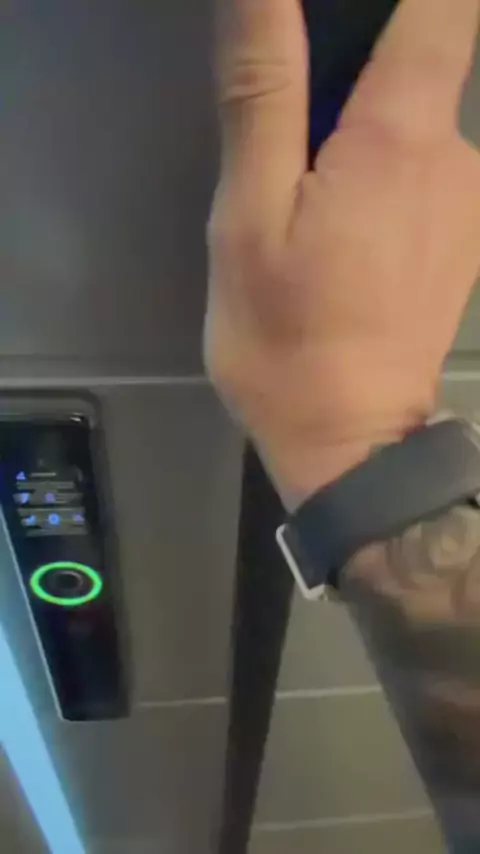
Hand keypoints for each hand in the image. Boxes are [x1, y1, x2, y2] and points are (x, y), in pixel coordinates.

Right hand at [205, 0, 479, 507]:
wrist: (349, 443)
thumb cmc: (286, 340)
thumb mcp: (250, 218)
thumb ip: (264, 94)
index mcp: (402, 138)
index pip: (441, 10)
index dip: (400, 0)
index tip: (346, 22)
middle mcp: (459, 159)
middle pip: (422, 67)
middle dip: (354, 82)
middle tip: (288, 149)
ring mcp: (470, 206)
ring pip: (419, 128)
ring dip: (364, 140)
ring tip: (308, 204)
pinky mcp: (464, 243)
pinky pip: (427, 176)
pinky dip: (386, 179)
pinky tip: (343, 235)